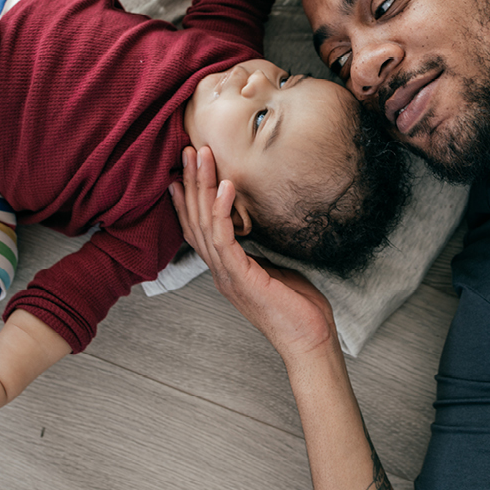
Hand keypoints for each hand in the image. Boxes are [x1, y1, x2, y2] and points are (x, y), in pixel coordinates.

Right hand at [170, 146, 337, 363]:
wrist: (308, 340)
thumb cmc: (298, 310)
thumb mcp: (274, 271)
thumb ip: (259, 253)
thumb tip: (259, 235)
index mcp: (226, 269)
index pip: (198, 229)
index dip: (187, 200)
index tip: (181, 172)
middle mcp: (220, 270)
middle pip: (196, 219)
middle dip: (191, 181)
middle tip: (188, 149)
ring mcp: (227, 274)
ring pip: (204, 222)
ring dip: (202, 185)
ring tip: (202, 155)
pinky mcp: (240, 277)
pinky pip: (224, 238)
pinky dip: (222, 210)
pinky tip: (224, 186)